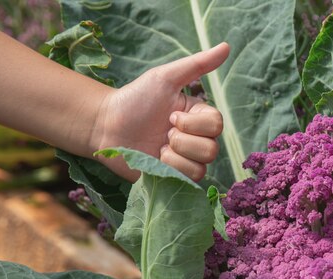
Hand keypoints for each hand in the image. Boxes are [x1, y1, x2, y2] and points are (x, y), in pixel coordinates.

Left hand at [92, 43, 229, 181]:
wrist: (105, 126)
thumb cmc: (134, 100)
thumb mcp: (165, 78)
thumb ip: (197, 65)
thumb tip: (226, 46)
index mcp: (198, 117)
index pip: (217, 125)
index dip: (194, 123)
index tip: (170, 114)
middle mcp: (196, 140)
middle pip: (212, 149)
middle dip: (183, 140)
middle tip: (163, 132)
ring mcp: (186, 161)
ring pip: (202, 166)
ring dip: (175, 155)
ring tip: (157, 146)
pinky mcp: (175, 177)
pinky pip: (188, 178)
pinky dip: (170, 168)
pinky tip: (156, 159)